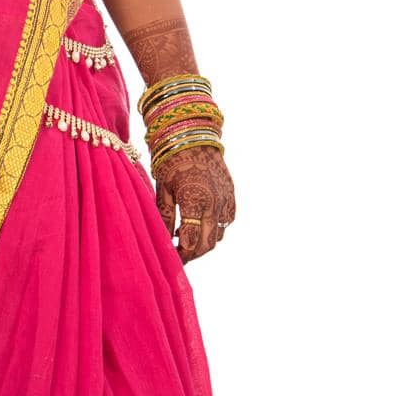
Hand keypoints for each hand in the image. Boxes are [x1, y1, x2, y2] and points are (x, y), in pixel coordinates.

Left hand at [154, 146, 235, 262]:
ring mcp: (226, 201)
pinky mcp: (232, 197)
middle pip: (206, 244)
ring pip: (218, 235)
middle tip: (177, 256)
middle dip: (192, 254)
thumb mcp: (163, 187)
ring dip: (203, 242)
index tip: (170, 259)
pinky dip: (214, 229)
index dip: (180, 255)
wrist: (194, 136)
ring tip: (184, 238)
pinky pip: (226, 222)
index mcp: (195, 202)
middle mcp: (215, 205)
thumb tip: (162, 239)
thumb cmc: (172, 159)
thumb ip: (164, 215)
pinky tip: (197, 224)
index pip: (189, 242)